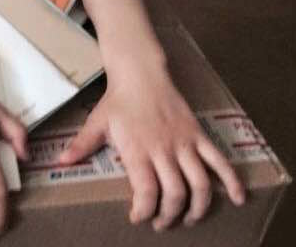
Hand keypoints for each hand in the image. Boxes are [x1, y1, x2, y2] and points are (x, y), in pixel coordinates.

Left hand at [58, 64, 244, 230]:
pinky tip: (237, 198)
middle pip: (175, 194)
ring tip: (190, 218)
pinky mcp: (198, 134)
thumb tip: (58, 163)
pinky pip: (218, 160)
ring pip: (199, 183)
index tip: (138, 218)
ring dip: (198, 207)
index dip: (144, 211)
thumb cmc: (117, 100)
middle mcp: (163, 149)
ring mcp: (183, 142)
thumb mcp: (97, 123)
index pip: (146, 191)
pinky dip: (231, 180)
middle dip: (170, 216)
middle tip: (162, 223)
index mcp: (137, 149)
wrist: (140, 73)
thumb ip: (81, 146)